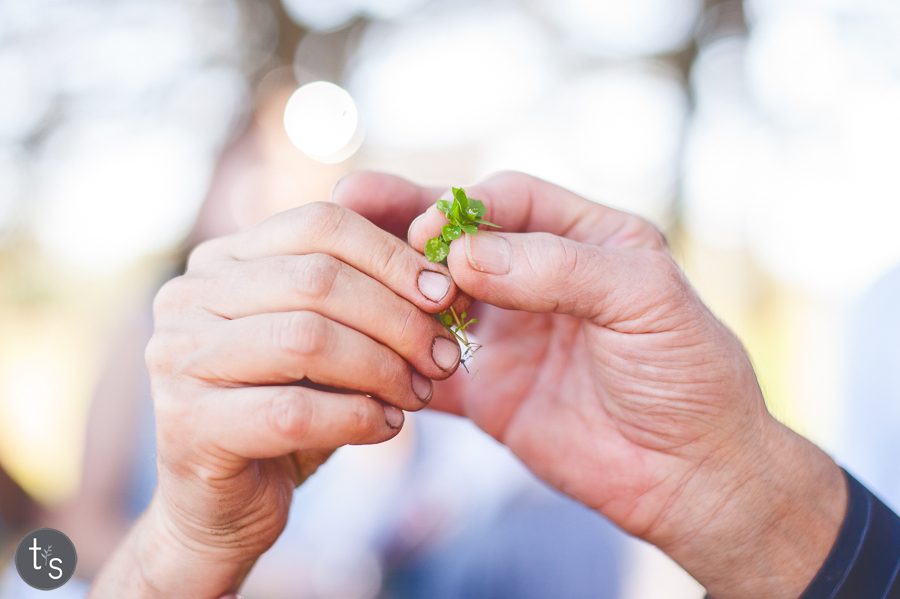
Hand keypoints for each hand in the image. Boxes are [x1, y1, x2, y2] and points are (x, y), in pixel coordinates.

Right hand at [91, 202, 461, 597]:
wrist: (224, 505)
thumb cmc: (288, 410)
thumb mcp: (331, 342)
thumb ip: (371, 300)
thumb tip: (449, 277)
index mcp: (223, 259)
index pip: (319, 223)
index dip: (392, 255)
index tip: (443, 294)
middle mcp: (189, 295)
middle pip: (318, 279)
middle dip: (398, 318)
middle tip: (443, 356)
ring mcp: (178, 356)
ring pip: (307, 340)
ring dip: (383, 368)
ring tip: (419, 395)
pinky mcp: (187, 423)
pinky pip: (293, 411)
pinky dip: (357, 417)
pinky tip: (387, 427)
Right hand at [334, 172, 846, 598]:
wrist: (692, 476)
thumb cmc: (689, 375)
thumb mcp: (644, 301)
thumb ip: (561, 269)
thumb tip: (467, 255)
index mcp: (585, 240)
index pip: (509, 200)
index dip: (461, 206)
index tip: (423, 230)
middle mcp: (540, 280)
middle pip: (459, 240)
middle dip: (404, 225)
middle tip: (350, 209)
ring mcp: (510, 335)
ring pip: (435, 297)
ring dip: (395, 289)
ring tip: (347, 282)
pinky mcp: (489, 391)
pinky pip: (430, 365)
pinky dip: (397, 359)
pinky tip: (364, 351)